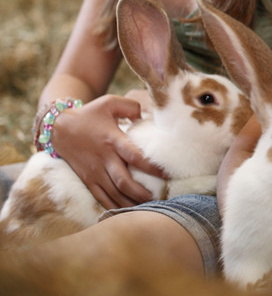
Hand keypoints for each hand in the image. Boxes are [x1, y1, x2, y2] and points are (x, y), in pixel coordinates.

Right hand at [52, 94, 165, 208]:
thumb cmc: (89, 114)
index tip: (167, 175)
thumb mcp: (110, 103)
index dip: (152, 167)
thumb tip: (145, 116)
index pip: (135, 157)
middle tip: (161, 199)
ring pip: (114, 194)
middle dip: (143, 193)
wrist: (58, 129)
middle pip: (125, 182)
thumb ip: (131, 106)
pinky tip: (127, 213)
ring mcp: (94, 172)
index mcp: (113, 140)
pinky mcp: (87, 180)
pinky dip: (115, 207)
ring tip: (149, 208)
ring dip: (131, 203)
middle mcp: (104, 159)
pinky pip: (102, 198)